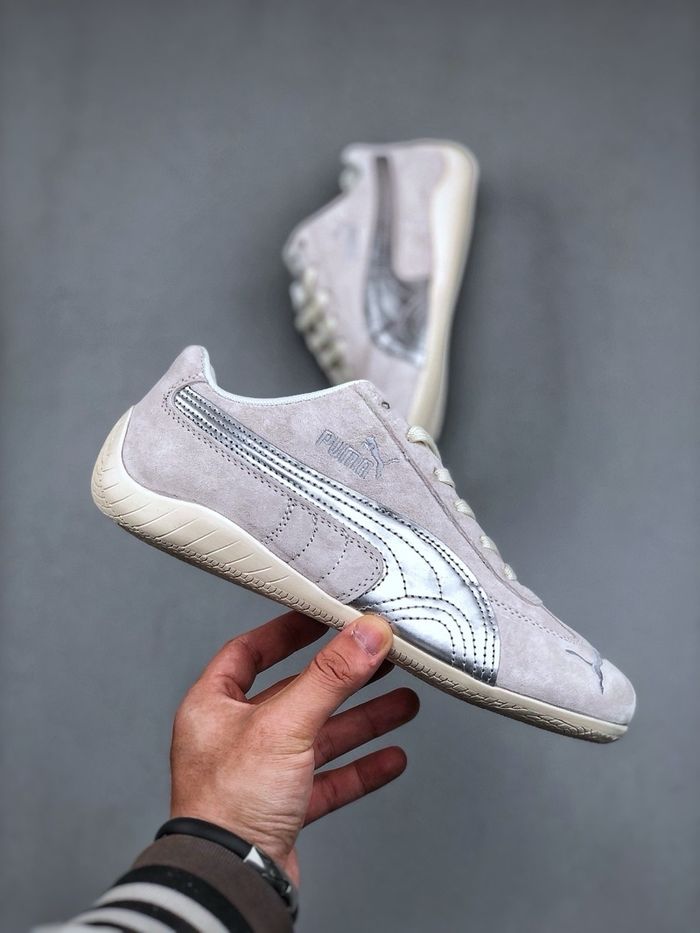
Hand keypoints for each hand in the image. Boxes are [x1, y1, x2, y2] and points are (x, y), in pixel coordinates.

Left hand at [169, 611, 418, 885]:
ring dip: (362, 720)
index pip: (250, 651)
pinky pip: (328, 780)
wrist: (230, 880)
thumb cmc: (229, 805)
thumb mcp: (284, 724)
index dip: (286, 632)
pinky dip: (360, 768)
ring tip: (402, 703)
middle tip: (379, 659)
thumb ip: (330, 677)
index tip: (321, 617)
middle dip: (343, 679)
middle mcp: (235, 736)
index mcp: (214, 706)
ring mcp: (260, 774)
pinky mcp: (283, 808)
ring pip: (319, 737)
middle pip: (297, 694)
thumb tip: (365, 634)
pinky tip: (390, 759)